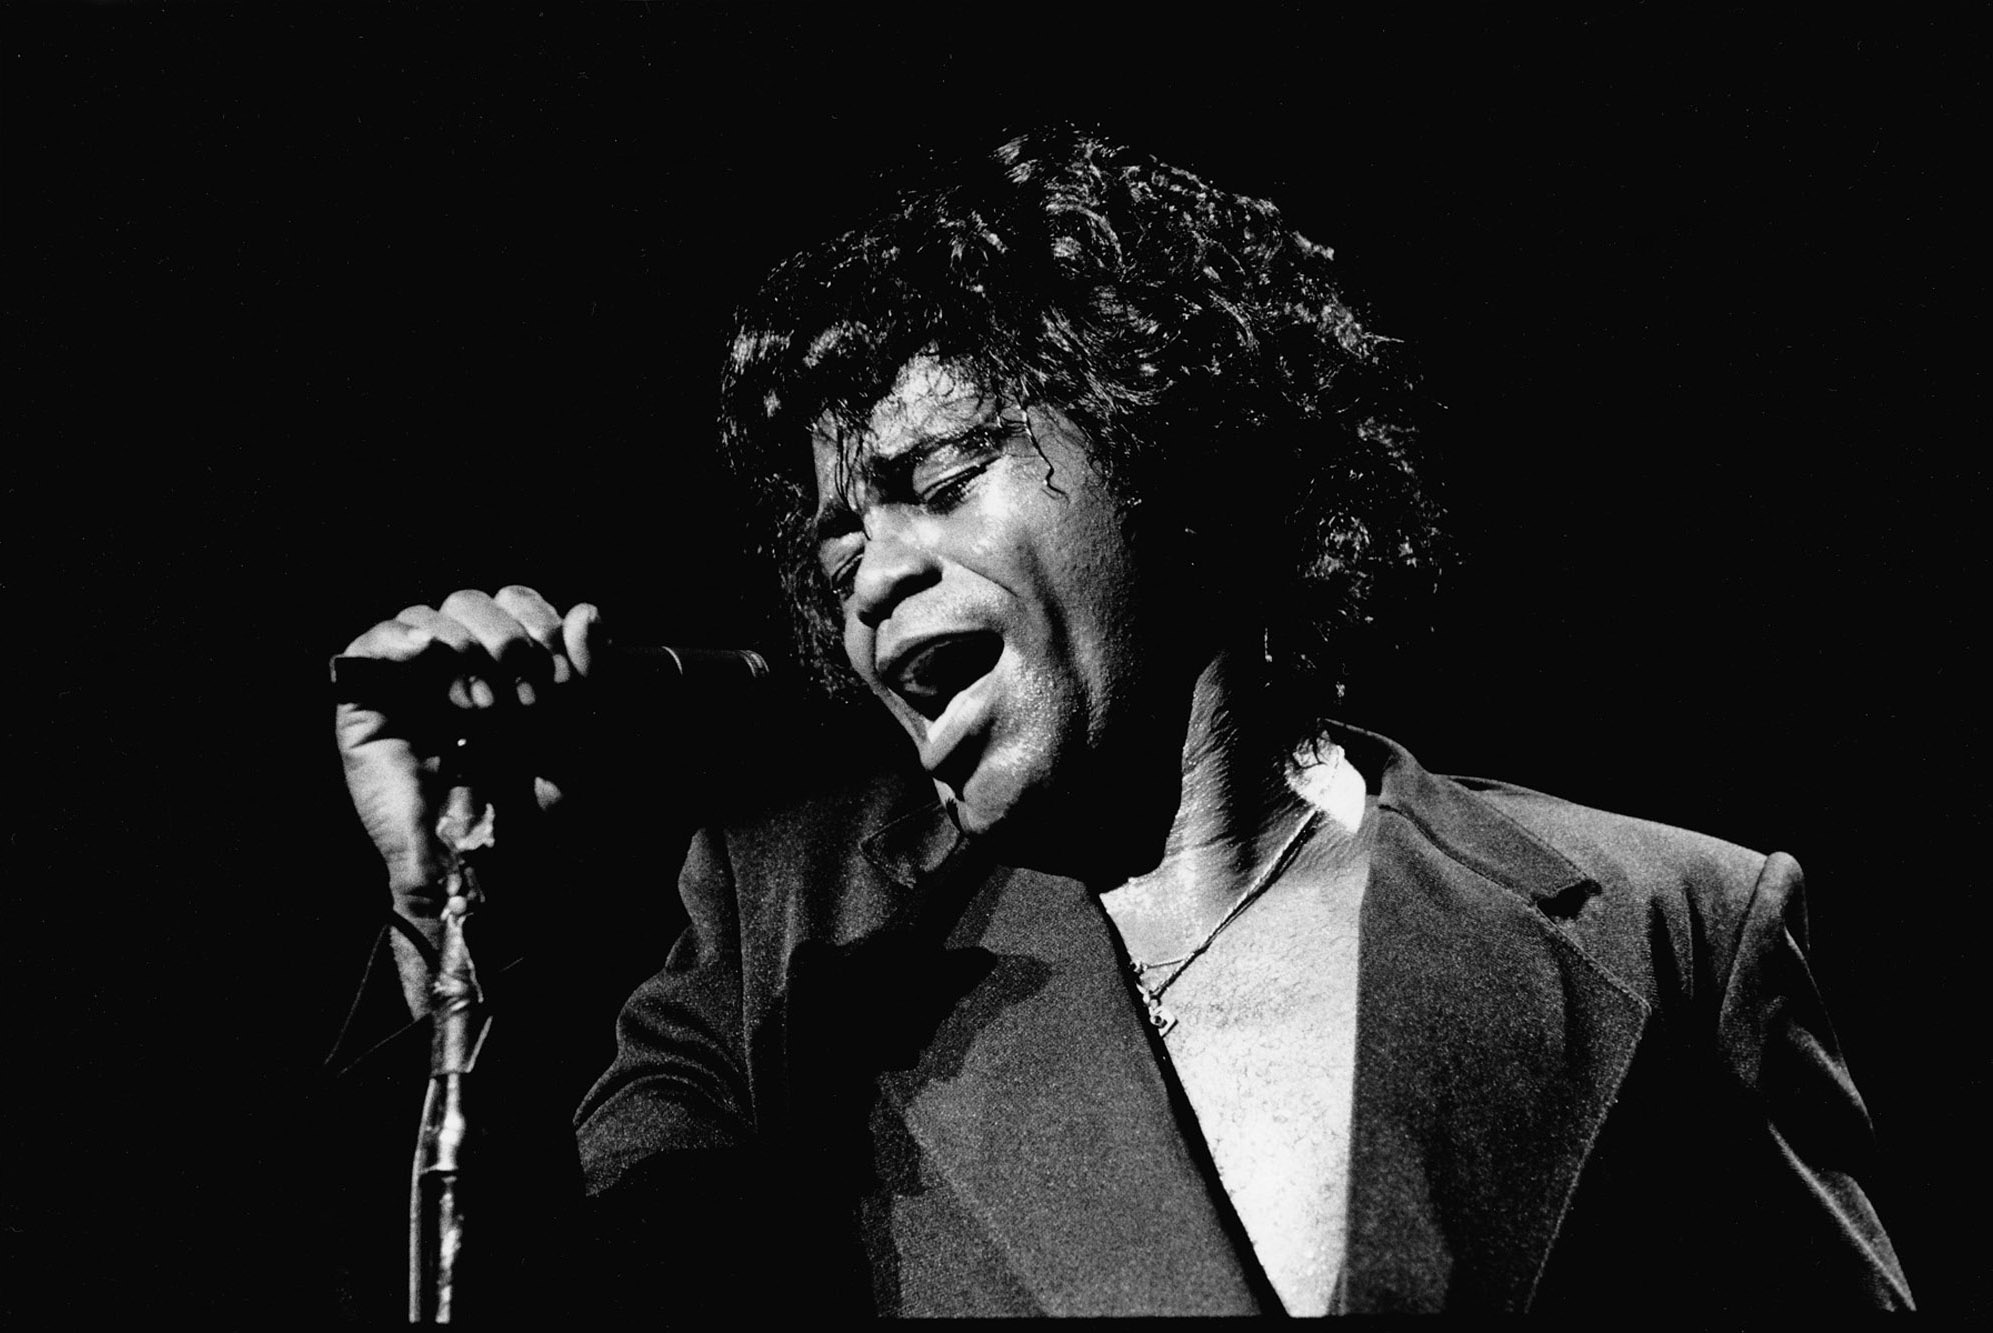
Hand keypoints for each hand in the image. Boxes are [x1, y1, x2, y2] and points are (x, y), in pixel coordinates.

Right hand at [333, 586, 605, 925]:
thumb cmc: (539, 807)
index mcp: (507, 667)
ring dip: (461, 648)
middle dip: (504, 640)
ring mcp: (411, 687)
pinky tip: (425, 653)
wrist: (496, 867)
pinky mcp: (366, 710)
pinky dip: (397, 639)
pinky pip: (367, 646)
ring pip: (425, 618)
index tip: (557, 673)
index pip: (514, 603)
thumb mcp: (580, 735)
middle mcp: (459, 670)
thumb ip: (589, 672)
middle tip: (521, 699)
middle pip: (470, 602)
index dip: (537, 621)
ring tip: (481, 707)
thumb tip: (586, 611)